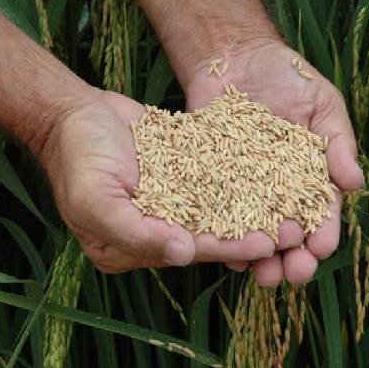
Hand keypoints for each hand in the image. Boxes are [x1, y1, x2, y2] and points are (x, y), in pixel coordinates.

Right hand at [38, 88, 275, 272]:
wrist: (73, 113)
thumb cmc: (76, 158)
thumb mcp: (95, 201)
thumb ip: (137, 232)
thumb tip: (181, 254)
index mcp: (134, 249)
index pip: (189, 251)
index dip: (228, 248)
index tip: (266, 243)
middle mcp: (157, 230)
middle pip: (212, 234)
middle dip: (253, 232)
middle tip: (295, 230)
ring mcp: (171, 201)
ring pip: (221, 208)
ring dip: (257, 208)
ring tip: (294, 205)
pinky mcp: (182, 174)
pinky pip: (216, 179)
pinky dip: (243, 179)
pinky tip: (274, 173)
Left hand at [183, 40, 364, 285]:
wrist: (234, 56)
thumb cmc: (287, 76)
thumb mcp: (323, 103)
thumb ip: (338, 142)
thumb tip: (356, 183)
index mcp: (311, 176)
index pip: (322, 212)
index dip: (325, 232)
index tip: (323, 247)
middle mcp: (280, 191)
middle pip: (290, 233)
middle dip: (295, 258)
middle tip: (296, 275)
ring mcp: (245, 189)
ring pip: (255, 233)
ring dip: (260, 259)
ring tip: (263, 276)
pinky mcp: (212, 182)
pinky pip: (218, 215)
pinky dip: (223, 237)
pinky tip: (227, 255)